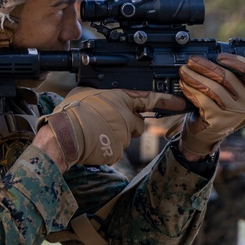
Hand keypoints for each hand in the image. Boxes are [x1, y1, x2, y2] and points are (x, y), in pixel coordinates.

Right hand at [39, 87, 184, 165]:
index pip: (150, 99)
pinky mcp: (117, 152)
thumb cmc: (72, 111)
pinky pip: (115, 151)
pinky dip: (106, 149)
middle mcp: (127, 117)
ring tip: (94, 132)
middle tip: (106, 123)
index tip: (180, 103)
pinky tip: (93, 143)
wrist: (64, 134)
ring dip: (114, 136)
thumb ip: (104, 95)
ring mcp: (124, 136)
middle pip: (137, 124)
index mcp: (122, 99)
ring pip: (125, 137)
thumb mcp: (88, 92)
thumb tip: (104, 98)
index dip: (166, 101)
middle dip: (127, 125)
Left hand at [178, 54, 244, 156]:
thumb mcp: (228, 93)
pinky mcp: (218, 120)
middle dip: (205, 66)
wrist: (207, 134)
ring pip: (213, 88)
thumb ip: (225, 77)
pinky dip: (191, 90)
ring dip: (195, 77)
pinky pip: (202, 100)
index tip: (218, 56)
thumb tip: (207, 58)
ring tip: (184, 71)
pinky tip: (184, 85)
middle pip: (226, 77)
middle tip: (192, 61)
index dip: (234, 60)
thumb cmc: (217, 108)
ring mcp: (233, 113)